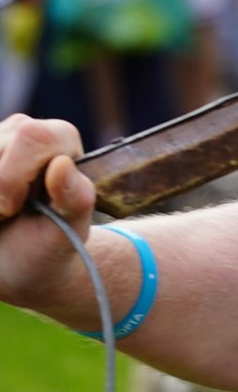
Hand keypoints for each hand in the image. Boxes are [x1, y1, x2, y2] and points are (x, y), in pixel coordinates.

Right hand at [0, 113, 93, 314]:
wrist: (15, 262)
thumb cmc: (45, 246)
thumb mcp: (67, 232)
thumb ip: (75, 199)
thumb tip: (62, 164)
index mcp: (63, 141)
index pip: (33, 136)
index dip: (14, 176)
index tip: (16, 208)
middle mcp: (29, 129)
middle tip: (7, 212)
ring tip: (0, 209)